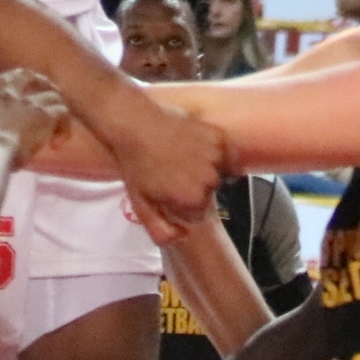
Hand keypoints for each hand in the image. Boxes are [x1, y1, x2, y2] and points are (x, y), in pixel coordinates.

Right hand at [0, 69, 69, 171]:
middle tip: (51, 104)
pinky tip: (57, 144)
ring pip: (52, 96)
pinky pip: (63, 112)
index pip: (5, 79)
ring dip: (57, 113)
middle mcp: (8, 93)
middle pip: (31, 77)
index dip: (20, 82)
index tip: (28, 94)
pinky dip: (64, 128)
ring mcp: (28, 102)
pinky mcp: (44, 114)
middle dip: (43, 86)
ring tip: (57, 132)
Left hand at [104, 97, 229, 236]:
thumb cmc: (137, 164)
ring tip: (180, 158)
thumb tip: (183, 235)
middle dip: (193, 187)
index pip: (199, 214)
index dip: (182, 204)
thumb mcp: (142, 207)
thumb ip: (162, 232)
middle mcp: (210, 180)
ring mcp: (215, 157)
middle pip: (209, 193)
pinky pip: (223, 152)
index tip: (169, 192)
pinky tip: (190, 146)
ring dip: (204, 168)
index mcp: (194, 200)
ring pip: (218, 172)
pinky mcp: (217, 137)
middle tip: (172, 173)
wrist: (135, 125)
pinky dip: (212, 151)